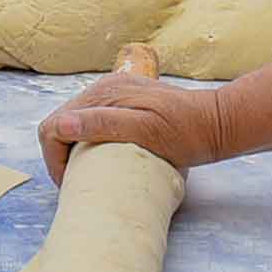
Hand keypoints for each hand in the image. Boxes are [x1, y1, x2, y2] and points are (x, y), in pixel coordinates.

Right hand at [36, 68, 233, 184]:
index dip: (55, 159)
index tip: (71, 183)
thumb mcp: (146, 133)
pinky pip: (93, 119)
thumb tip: (61, 126)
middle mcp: (104, 88)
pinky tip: (105, 156)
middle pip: (61, 124)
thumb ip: (103, 125)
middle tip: (80, 182)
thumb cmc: (186, 134)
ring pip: (75, 123)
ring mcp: (114, 91)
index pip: (53, 126)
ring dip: (75, 148)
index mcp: (103, 95)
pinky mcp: (126, 99)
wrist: (218, 123)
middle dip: (63, 155)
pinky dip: (90, 140)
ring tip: (91, 172)